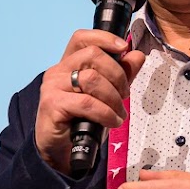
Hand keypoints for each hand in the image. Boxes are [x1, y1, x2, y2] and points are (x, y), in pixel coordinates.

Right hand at [35, 30, 145, 174]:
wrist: (62, 151)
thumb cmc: (83, 120)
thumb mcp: (107, 95)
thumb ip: (122, 74)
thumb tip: (137, 55)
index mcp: (69, 64)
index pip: (82, 37)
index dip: (104, 38)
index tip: (124, 48)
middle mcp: (58, 71)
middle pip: (92, 55)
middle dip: (117, 74)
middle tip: (124, 95)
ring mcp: (52, 86)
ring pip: (91, 79)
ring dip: (113, 98)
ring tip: (119, 113)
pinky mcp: (52, 104)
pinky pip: (87, 103)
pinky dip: (106, 113)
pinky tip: (112, 122)